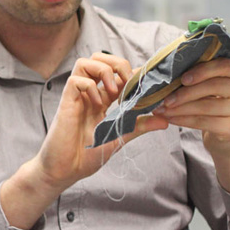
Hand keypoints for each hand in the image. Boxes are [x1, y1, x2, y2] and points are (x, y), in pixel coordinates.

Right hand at [34, 52, 166, 190]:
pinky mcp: (66, 102)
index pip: (116, 73)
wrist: (65, 170)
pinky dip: (90, 86)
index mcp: (101, 100)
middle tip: (129, 82)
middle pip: (99, 58)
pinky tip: (97, 103)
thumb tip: (165, 121)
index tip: (146, 84)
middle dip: (117, 63)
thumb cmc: (86, 156)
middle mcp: (89, 94)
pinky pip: (75, 80)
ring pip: (85, 62)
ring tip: (114, 91)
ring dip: (104, 70)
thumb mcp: (120, 138)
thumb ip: (139, 126)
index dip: (131, 73)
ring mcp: (77, 97)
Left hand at [152, 57, 229, 159]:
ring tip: (162, 110)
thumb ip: (196, 78)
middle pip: (214, 86)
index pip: (224, 65)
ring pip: (207, 106)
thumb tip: (167, 76)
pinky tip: (170, 119)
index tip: (183, 79)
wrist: (226, 134)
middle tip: (165, 99)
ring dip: (180, 108)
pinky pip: (204, 122)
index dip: (202, 71)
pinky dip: (183, 120)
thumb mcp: (207, 87)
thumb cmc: (211, 103)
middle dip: (186, 92)